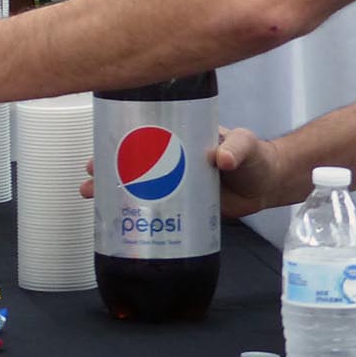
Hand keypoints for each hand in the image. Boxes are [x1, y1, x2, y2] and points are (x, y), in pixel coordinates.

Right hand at [80, 128, 281, 217]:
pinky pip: (154, 208)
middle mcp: (172, 159)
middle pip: (131, 161)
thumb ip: (236, 149)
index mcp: (180, 137)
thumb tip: (222, 158)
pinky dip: (136, 214)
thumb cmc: (256, 158)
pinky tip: (119, 222)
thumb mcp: (246, 146)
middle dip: (106, 168)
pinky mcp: (183, 206)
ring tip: (91, 198)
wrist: (268, 186)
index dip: (119, 141)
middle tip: (87, 178)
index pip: (143, 135)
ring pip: (138, 185)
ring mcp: (175, 183)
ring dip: (114, 191)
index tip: (100, 148)